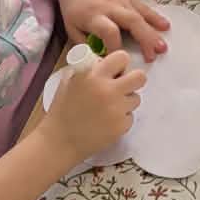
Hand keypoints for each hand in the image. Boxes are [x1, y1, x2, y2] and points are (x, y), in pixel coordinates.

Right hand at [40, 48, 146, 168]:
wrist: (60, 141)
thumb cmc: (62, 110)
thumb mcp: (70, 80)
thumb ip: (89, 69)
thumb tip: (105, 62)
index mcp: (94, 75)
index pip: (122, 57)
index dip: (120, 65)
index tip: (116, 72)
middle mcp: (108, 90)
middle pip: (140, 77)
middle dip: (133, 81)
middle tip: (122, 88)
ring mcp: (117, 109)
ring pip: (136, 98)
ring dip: (125, 102)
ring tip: (108, 109)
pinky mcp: (121, 126)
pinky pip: (130, 117)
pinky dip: (121, 119)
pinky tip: (106, 123)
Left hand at [56, 0, 169, 60]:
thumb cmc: (74, 6)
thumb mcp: (71, 27)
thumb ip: (84, 45)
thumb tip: (97, 63)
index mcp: (94, 16)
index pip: (109, 32)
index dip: (115, 48)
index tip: (119, 62)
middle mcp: (110, 7)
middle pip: (130, 22)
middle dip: (143, 40)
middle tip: (152, 57)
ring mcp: (122, 1)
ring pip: (140, 16)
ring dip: (152, 32)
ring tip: (162, 47)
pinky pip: (143, 8)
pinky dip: (154, 17)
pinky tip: (165, 26)